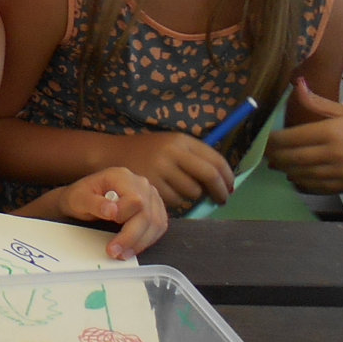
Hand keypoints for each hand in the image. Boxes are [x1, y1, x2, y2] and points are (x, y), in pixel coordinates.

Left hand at [52, 168, 167, 258]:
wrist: (82, 200)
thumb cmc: (80, 197)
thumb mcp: (79, 198)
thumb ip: (95, 203)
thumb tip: (112, 211)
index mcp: (122, 176)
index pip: (135, 199)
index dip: (125, 216)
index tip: (110, 226)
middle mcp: (140, 184)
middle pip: (147, 214)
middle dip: (131, 237)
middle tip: (115, 251)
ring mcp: (150, 196)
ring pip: (156, 224)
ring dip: (140, 243)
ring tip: (122, 254)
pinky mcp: (154, 209)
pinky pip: (158, 228)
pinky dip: (146, 241)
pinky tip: (132, 248)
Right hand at [107, 130, 234, 213]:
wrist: (112, 154)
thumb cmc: (147, 152)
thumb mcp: (171, 146)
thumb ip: (195, 158)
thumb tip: (224, 181)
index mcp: (181, 140)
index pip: (216, 159)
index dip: (228, 176)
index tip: (230, 187)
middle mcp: (172, 152)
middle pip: (209, 176)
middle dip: (220, 191)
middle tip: (222, 199)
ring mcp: (162, 169)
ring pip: (194, 191)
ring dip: (194, 196)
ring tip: (182, 190)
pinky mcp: (152, 185)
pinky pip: (177, 200)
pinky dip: (177, 201)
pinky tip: (167, 192)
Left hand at [268, 77, 342, 193]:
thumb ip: (318, 103)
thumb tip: (296, 84)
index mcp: (332, 132)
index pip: (291, 138)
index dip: (272, 141)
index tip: (262, 139)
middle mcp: (334, 154)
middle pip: (292, 159)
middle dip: (274, 157)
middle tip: (264, 154)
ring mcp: (340, 173)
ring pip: (301, 175)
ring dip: (285, 170)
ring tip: (276, 164)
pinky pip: (316, 187)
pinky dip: (301, 183)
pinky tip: (295, 176)